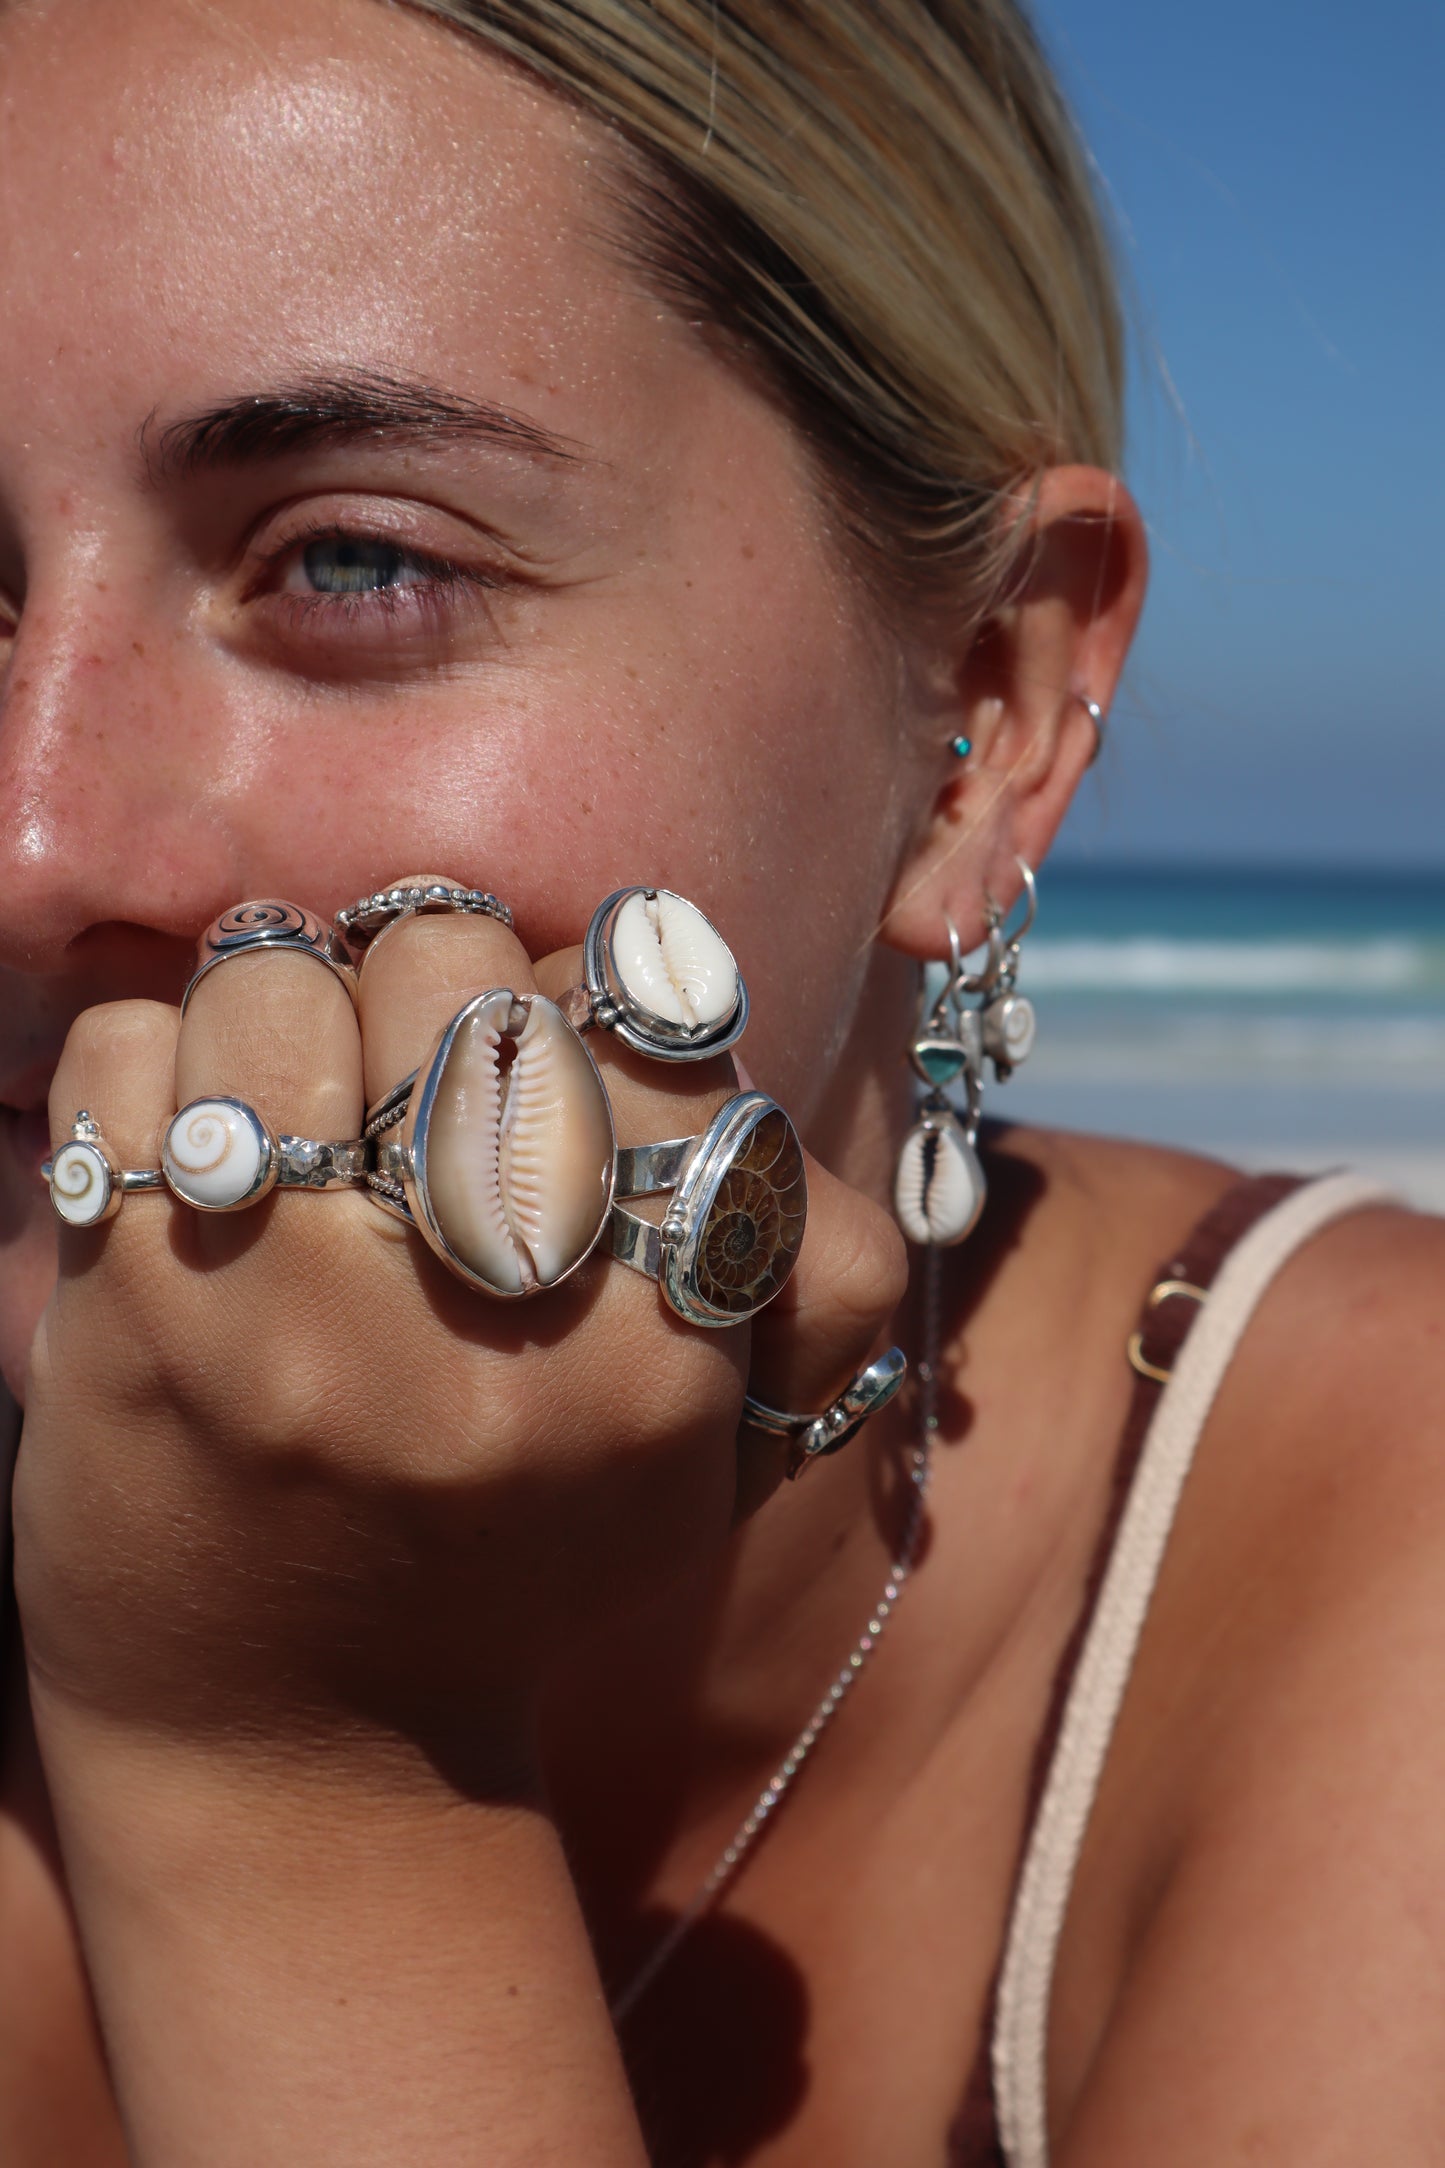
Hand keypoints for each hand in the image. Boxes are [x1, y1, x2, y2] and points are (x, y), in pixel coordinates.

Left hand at [16, 888, 904, 1791]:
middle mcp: (471, 1328)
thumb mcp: (709, 1455)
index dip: (602, 995)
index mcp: (648, 1359)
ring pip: (278, 976)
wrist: (294, 1757)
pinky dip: (148, 1062)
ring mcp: (283, 1313)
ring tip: (291, 1078)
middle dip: (439, 976)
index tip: (562, 1039)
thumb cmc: (516, 1568)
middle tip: (418, 1045)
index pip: (654, 1028)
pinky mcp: (128, 1311)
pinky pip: (125, 1052)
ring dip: (281, 997)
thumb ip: (788, 1261)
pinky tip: (187, 1149)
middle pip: (465, 974)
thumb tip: (714, 1045)